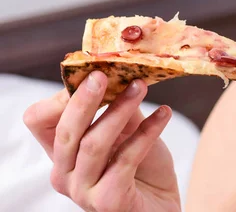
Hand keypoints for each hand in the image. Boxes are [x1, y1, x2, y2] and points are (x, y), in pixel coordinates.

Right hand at [23, 71, 180, 211]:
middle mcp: (64, 173)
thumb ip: (115, 105)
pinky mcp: (109, 202)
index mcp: (61, 152)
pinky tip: (164, 113)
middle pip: (65, 131)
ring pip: (94, 144)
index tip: (93, 73)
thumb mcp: (126, 130)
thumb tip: (120, 69)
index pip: (39, 119)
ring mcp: (83, 191)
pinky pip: (126, 159)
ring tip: (142, 87)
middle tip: (104, 74)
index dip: (61, 95)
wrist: (161, 205)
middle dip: (84, 99)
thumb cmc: (142, 168)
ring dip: (120, 110)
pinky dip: (148, 132)